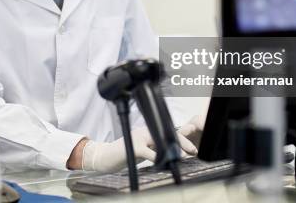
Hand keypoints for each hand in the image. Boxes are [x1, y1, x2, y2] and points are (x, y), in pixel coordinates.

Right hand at [81, 116, 204, 172]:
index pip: (167, 132)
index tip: (192, 148)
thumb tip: (172, 156)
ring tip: (184, 156)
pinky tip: (163, 162)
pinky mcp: (132, 147)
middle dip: (182, 142)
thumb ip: (155, 150)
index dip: (181, 138)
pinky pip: (148, 152)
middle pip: (167, 133)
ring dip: (174, 149)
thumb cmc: (122, 155)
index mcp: (147, 132)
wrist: (103, 156)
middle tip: (193, 151)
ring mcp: (138, 138)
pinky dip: (156, 157)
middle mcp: (144, 132)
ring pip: (160, 141)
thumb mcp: (143, 152)